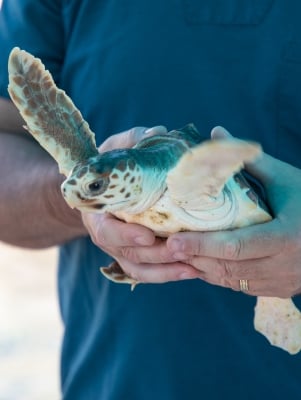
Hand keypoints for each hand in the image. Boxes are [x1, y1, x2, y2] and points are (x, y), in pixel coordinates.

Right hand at [82, 126, 200, 282]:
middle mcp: (106, 235)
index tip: (148, 234)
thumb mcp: (116, 148)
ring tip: (194, 268)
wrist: (101, 187)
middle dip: (155, 255)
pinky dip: (168, 274)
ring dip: (166, 271)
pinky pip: (149, 272)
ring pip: (139, 269)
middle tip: (183, 251)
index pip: (106, 230)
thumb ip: (133, 140)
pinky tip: (192, 270)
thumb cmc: (110, 166)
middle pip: (128, 254)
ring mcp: (120, 248)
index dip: (125, 235)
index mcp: (97, 212)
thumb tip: (159, 132)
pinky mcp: (134, 255)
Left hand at [167, 127, 300, 297]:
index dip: (202, 245)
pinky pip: (236, 286)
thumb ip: (249, 160)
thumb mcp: (285, 180)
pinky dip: (215, 275)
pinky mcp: (275, 290)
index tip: (173, 241)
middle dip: (192, 258)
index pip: (236, 246)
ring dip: (200, 268)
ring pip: (228, 280)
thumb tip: (216, 133)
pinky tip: (199, 262)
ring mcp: (278, 281)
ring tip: (174, 254)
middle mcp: (281, 265)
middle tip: (163, 247)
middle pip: (226, 266)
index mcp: (286, 237)